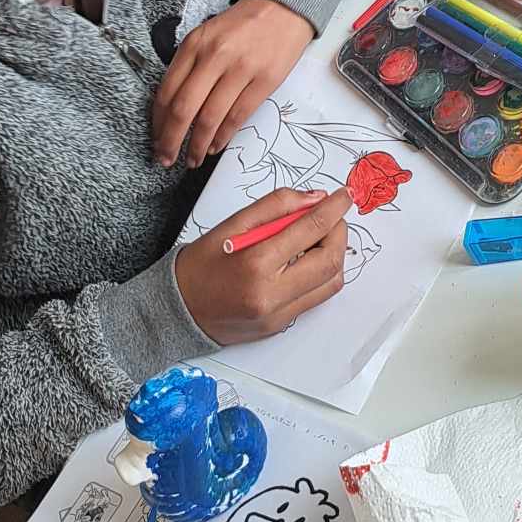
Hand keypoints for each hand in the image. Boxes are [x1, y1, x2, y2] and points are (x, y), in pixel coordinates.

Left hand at [152, 0, 312, 167]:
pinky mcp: (265, 80)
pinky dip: (223, 137)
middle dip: (171, 141)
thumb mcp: (207, 35)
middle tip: (166, 159)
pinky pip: (238, 116)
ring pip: (210, 118)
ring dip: (198, 145)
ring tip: (193, 159)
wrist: (284, 7)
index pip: (167, 92)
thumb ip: (189, 66)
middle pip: (184, 109)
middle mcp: (214, 56)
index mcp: (194, 44)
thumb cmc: (242, 25)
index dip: (158, 123)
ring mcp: (241, 68)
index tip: (156, 140)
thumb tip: (173, 109)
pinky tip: (215, 145)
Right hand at [173, 187, 350, 345]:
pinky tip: (308, 260)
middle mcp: (271, 294)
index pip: (311, 229)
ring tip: (321, 237)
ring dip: (334, 255)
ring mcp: (277, 315)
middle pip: (329, 260)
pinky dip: (320, 275)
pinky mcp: (279, 326)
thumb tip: (315, 198)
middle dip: (339, 232)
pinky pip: (315, 298)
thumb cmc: (201, 264)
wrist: (177, 310)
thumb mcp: (232, 223)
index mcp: (256, 263)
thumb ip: (276, 206)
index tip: (344, 195)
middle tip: (333, 216)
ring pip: (330, 283)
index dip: (334, 208)